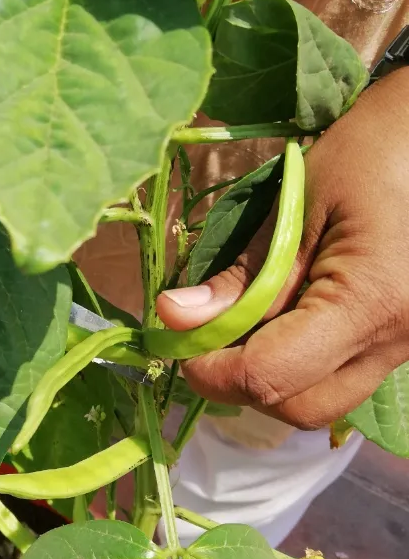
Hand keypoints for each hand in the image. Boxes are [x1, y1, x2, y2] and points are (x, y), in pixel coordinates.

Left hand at [156, 69, 408, 429]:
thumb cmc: (372, 152)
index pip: (271, 374)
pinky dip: (298, 366)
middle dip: (239, 383)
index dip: (211, 369)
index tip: (178, 340)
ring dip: (270, 379)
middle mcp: (394, 342)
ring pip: (320, 403)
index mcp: (369, 303)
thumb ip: (239, 275)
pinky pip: (337, 378)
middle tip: (206, 338)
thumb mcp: (295, 206)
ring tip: (244, 325)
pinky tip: (281, 320)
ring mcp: (403, 348)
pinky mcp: (399, 343)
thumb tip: (173, 317)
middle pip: (298, 407)